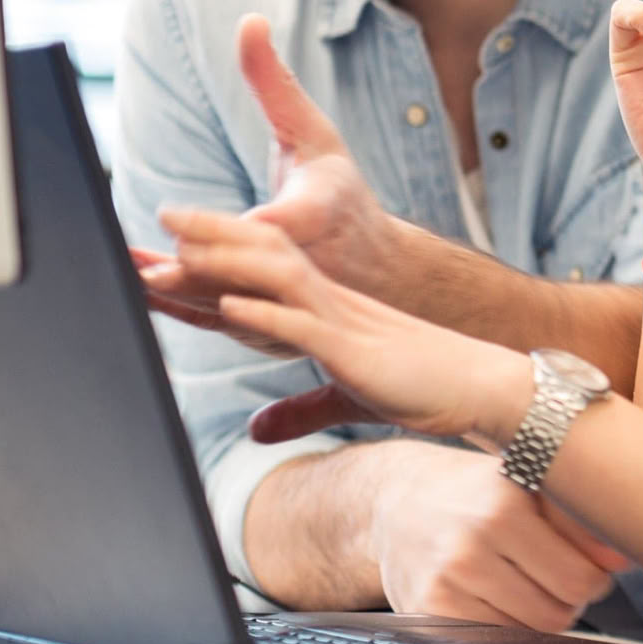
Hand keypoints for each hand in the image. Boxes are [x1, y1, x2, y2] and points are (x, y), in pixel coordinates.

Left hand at [138, 16, 407, 343]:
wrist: (383, 270)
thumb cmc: (340, 194)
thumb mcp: (314, 131)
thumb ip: (273, 82)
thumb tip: (249, 20)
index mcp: (315, 216)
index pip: (263, 225)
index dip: (219, 227)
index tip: (172, 217)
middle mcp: (304, 265)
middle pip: (242, 272)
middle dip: (192, 271)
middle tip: (142, 267)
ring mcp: (288, 303)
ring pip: (228, 305)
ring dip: (177, 298)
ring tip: (128, 283)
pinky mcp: (272, 328)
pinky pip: (222, 322)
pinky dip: (181, 314)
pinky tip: (140, 299)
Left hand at [158, 205, 530, 444]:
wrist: (481, 387)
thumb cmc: (421, 389)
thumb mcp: (347, 398)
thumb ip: (298, 411)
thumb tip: (255, 431)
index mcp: (325, 305)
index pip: (263, 264)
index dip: (217, 249)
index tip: (170, 240)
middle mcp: (329, 300)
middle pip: (263, 251)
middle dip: (210, 232)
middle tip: (160, 212)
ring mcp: (341, 321)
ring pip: (276, 277)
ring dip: (225, 262)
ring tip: (177, 250)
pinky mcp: (354, 350)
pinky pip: (303, 325)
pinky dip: (265, 313)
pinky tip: (230, 306)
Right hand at [367, 444, 630, 631]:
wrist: (396, 500)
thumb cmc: (476, 491)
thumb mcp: (529, 484)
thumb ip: (581, 520)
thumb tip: (626, 558)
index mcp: (504, 503)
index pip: (582, 577)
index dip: (593, 577)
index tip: (584, 565)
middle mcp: (471, 542)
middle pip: (559, 611)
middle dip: (568, 599)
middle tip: (553, 576)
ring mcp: (445, 581)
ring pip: (529, 632)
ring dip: (537, 616)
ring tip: (520, 582)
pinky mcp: (426, 611)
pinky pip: (494, 641)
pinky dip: (504, 628)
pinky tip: (493, 598)